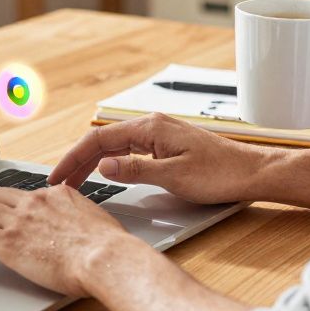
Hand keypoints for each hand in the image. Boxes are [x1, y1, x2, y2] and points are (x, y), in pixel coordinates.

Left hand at [0, 185, 134, 296]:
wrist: (105, 258)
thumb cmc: (109, 247)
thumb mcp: (96, 218)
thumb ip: (80, 216)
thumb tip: (80, 225)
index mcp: (57, 194)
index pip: (23, 193)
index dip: (11, 205)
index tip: (7, 216)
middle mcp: (34, 202)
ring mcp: (19, 220)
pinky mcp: (8, 242)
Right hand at [47, 112, 271, 203]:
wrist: (252, 173)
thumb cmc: (221, 173)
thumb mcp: (173, 177)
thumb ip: (135, 170)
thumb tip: (103, 167)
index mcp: (150, 128)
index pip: (99, 139)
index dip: (74, 158)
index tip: (57, 176)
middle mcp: (152, 126)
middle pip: (103, 141)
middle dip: (78, 161)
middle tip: (60, 184)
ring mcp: (159, 136)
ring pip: (115, 146)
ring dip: (92, 163)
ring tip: (75, 182)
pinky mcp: (166, 146)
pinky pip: (129, 151)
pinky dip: (111, 163)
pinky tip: (104, 174)